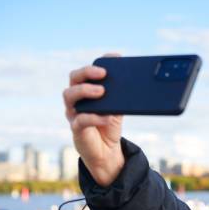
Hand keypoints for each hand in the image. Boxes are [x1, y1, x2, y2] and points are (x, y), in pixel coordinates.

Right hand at [63, 54, 124, 186]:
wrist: (106, 151)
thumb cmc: (109, 126)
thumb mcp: (118, 108)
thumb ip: (122, 96)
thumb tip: (138, 83)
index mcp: (85, 90)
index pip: (87, 71)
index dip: (99, 62)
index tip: (114, 58)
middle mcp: (76, 99)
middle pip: (74, 78)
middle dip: (87, 72)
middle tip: (103, 73)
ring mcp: (73, 113)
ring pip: (69, 95)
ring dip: (85, 91)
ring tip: (102, 92)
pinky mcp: (76, 129)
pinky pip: (80, 120)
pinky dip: (93, 117)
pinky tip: (106, 117)